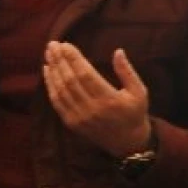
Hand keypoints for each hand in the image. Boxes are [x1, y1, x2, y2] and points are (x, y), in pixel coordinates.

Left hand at [43, 42, 151, 157]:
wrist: (127, 142)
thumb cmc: (134, 113)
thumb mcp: (139, 92)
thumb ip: (127, 72)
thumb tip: (118, 51)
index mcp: (110, 100)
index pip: (86, 75)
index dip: (74, 59)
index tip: (66, 44)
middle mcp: (92, 109)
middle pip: (70, 80)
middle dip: (60, 60)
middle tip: (53, 44)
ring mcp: (79, 117)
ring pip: (61, 90)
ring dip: (53, 70)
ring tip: (49, 53)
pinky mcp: (71, 123)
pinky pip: (57, 101)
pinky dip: (50, 84)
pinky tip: (47, 70)